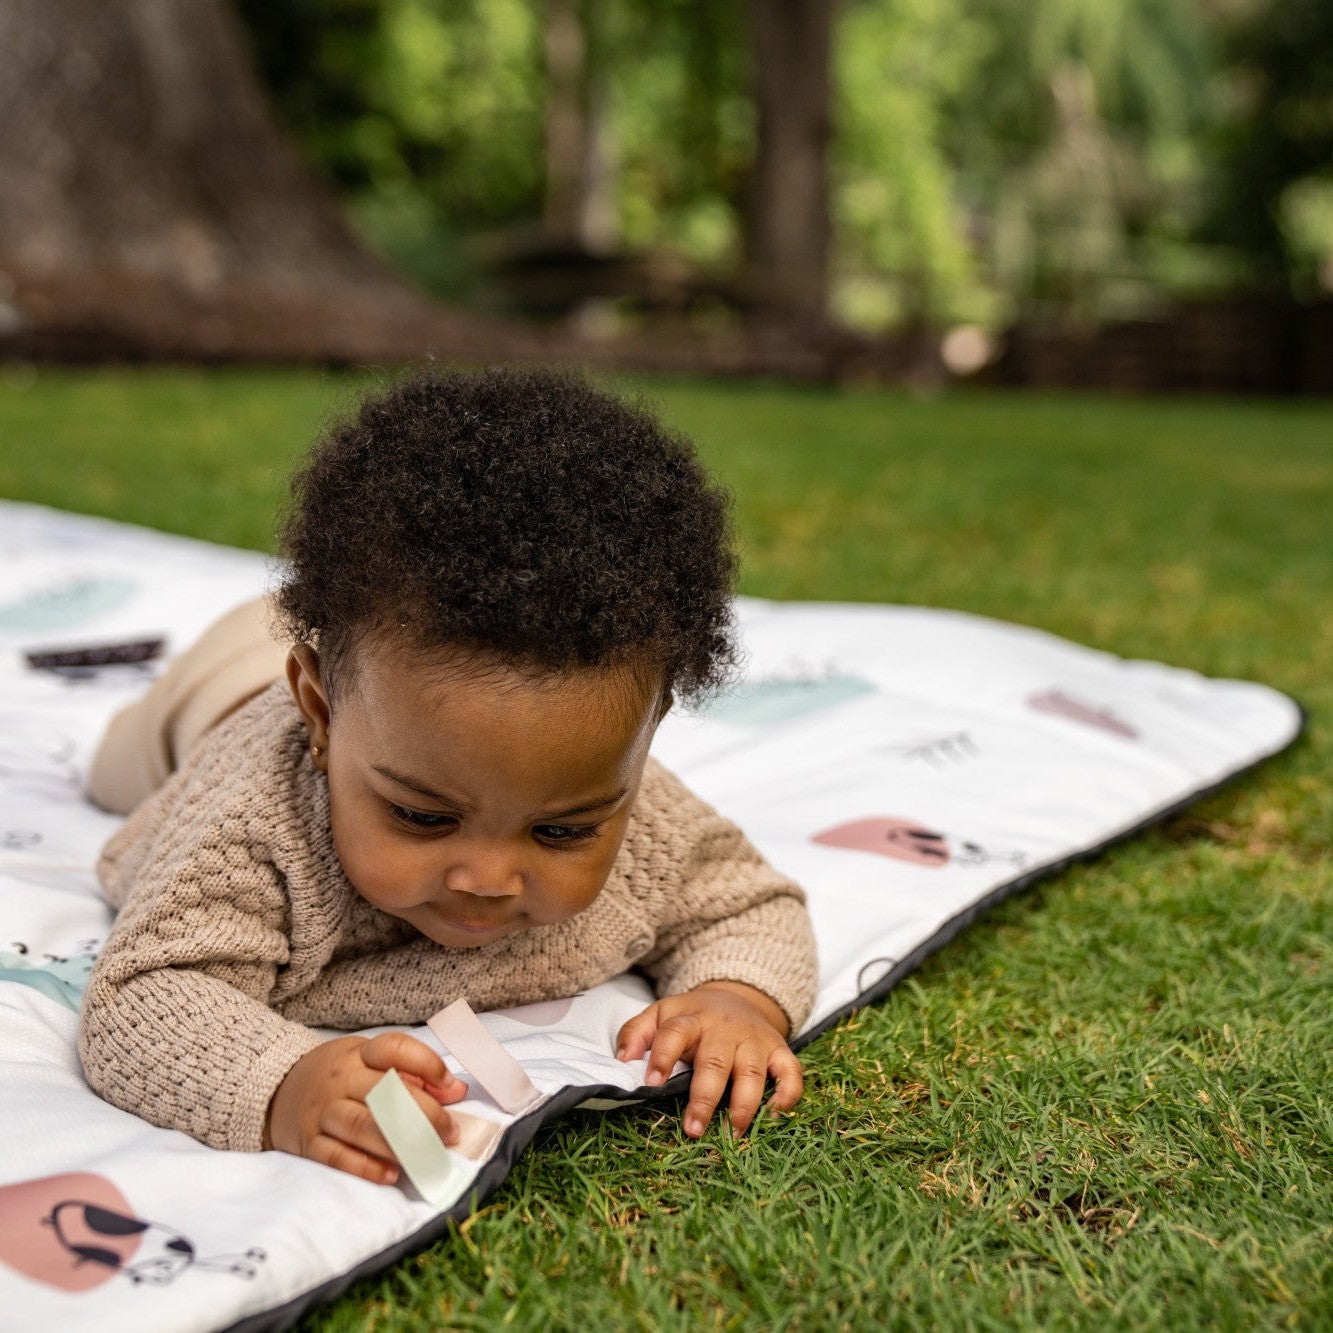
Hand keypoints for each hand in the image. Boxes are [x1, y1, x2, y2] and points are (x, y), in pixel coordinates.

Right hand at [265, 1032, 468, 1184]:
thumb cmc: (337, 1076)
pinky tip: (392, 1174)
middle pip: (384, 1092)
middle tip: (449, 1132)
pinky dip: (365, 1166)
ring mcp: (322, 1111)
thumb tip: (458, 1090)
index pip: (394, 1049)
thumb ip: (414, 1074)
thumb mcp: (369, 1062)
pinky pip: (336, 1156)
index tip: (450, 1087)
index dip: (427, 1065)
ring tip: (427, 1154)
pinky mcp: (307, 1142)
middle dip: (424, 1114)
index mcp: (359, 1054)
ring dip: (399, 1142)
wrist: (274, 1091)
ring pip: (362, 1125)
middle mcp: (340, 1079)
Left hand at [614, 980, 802, 1138]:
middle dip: (704, 1098)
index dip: (662, 1057)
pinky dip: (787, 1094)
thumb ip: (636, 1032)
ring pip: (753, 1072)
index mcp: (692, 1018)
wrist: (737, 996)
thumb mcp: (662, 1013)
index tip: (650, 1084)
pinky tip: (773, 1114)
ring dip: (743, 1105)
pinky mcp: (780, 1050)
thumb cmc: (694, 1016)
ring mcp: (755, 1040)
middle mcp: (725, 1029)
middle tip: (693, 1130)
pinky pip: (791, 1073)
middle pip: (715, 1061)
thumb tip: (622, 1060)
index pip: (674, 1033)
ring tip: (732, 1134)